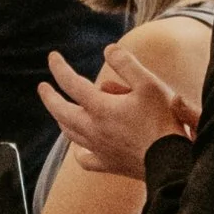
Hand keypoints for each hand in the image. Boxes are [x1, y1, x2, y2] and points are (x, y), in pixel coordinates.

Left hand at [40, 45, 193, 180]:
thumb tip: (108, 49)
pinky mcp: (108, 164)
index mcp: (100, 107)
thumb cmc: (163, 120)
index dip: (59, 68)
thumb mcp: (149, 84)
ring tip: (59, 112)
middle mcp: (92, 129)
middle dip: (49, 97)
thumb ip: (127, 64)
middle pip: (61, 111)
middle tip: (42, 87)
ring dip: (61, 119)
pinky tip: (80, 150)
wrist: (171, 159)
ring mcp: (98, 148)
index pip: (71, 83)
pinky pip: (86, 160)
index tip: (52, 57)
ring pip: (70, 133)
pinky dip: (79, 153)